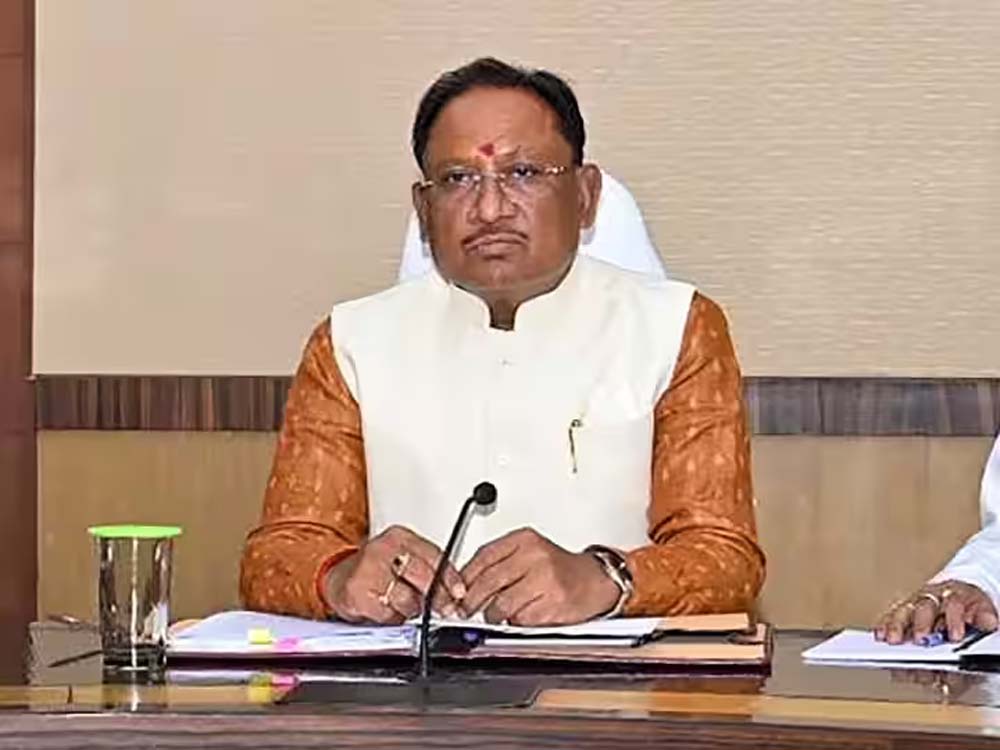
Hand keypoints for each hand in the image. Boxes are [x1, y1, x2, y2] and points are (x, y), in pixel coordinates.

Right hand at [323, 525, 464, 624]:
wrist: (340, 578)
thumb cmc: (376, 569)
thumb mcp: (402, 557)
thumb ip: (426, 567)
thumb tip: (454, 590)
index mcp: (399, 536)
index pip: (433, 555)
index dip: (450, 577)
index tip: (459, 592)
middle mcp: (383, 549)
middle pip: (423, 576)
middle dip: (438, 596)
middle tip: (444, 608)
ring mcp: (369, 569)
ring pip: (407, 598)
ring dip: (413, 609)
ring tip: (405, 604)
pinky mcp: (358, 592)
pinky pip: (389, 613)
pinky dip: (394, 617)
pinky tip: (389, 609)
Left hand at [460, 527, 620, 625]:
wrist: (595, 579)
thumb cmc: (559, 568)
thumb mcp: (528, 552)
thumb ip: (499, 562)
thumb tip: (465, 582)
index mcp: (525, 540)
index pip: (484, 556)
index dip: (465, 577)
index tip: (456, 590)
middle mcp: (535, 556)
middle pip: (489, 581)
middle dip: (472, 600)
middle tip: (466, 609)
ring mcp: (545, 580)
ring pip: (502, 604)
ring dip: (493, 615)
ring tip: (496, 614)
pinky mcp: (553, 603)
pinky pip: (520, 619)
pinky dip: (514, 622)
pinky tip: (519, 617)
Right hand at [874, 581, 997, 643]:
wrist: (957, 595)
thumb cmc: (968, 606)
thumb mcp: (982, 609)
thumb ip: (984, 616)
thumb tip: (989, 622)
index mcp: (955, 595)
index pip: (953, 604)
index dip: (954, 620)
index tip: (956, 637)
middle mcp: (932, 597)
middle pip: (924, 607)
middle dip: (921, 624)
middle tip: (921, 639)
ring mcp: (915, 603)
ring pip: (903, 610)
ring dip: (898, 626)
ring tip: (894, 640)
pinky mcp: (902, 610)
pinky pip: (890, 616)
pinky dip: (885, 626)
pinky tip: (881, 635)